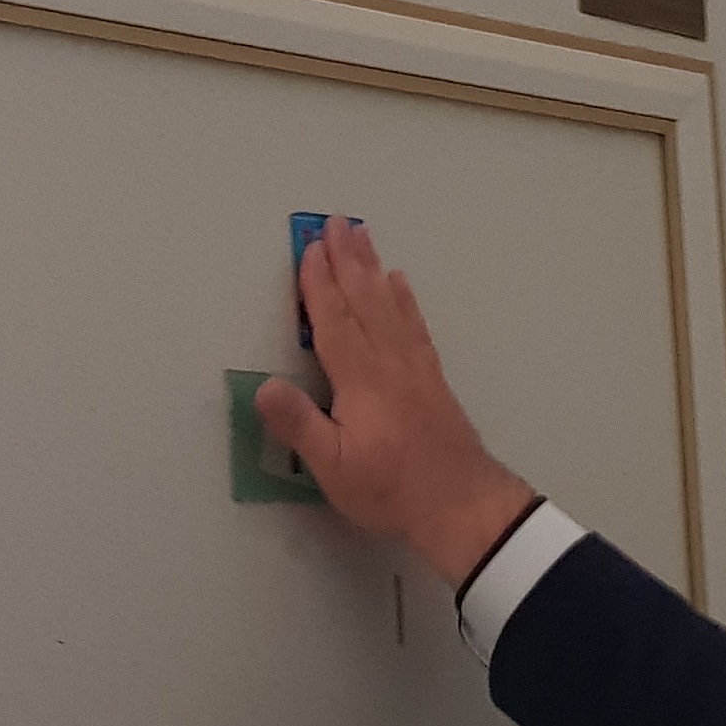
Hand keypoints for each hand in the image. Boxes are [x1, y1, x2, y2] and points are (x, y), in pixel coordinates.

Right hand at [255, 221, 538, 585]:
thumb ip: (299, 425)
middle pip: (364, 299)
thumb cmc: (391, 488)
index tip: (309, 248)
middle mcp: (389, 362)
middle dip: (346, 259)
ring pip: (389, 304)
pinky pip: (414, 324)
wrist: (461, 504)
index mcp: (361, 379)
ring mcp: (415, 367)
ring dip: (372, 267)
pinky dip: (404, 298)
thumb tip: (264, 387)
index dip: (318, 284)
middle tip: (336, 221)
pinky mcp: (432, 378)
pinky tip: (399, 282)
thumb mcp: (334, 467)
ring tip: (362, 235)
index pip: (334, 321)